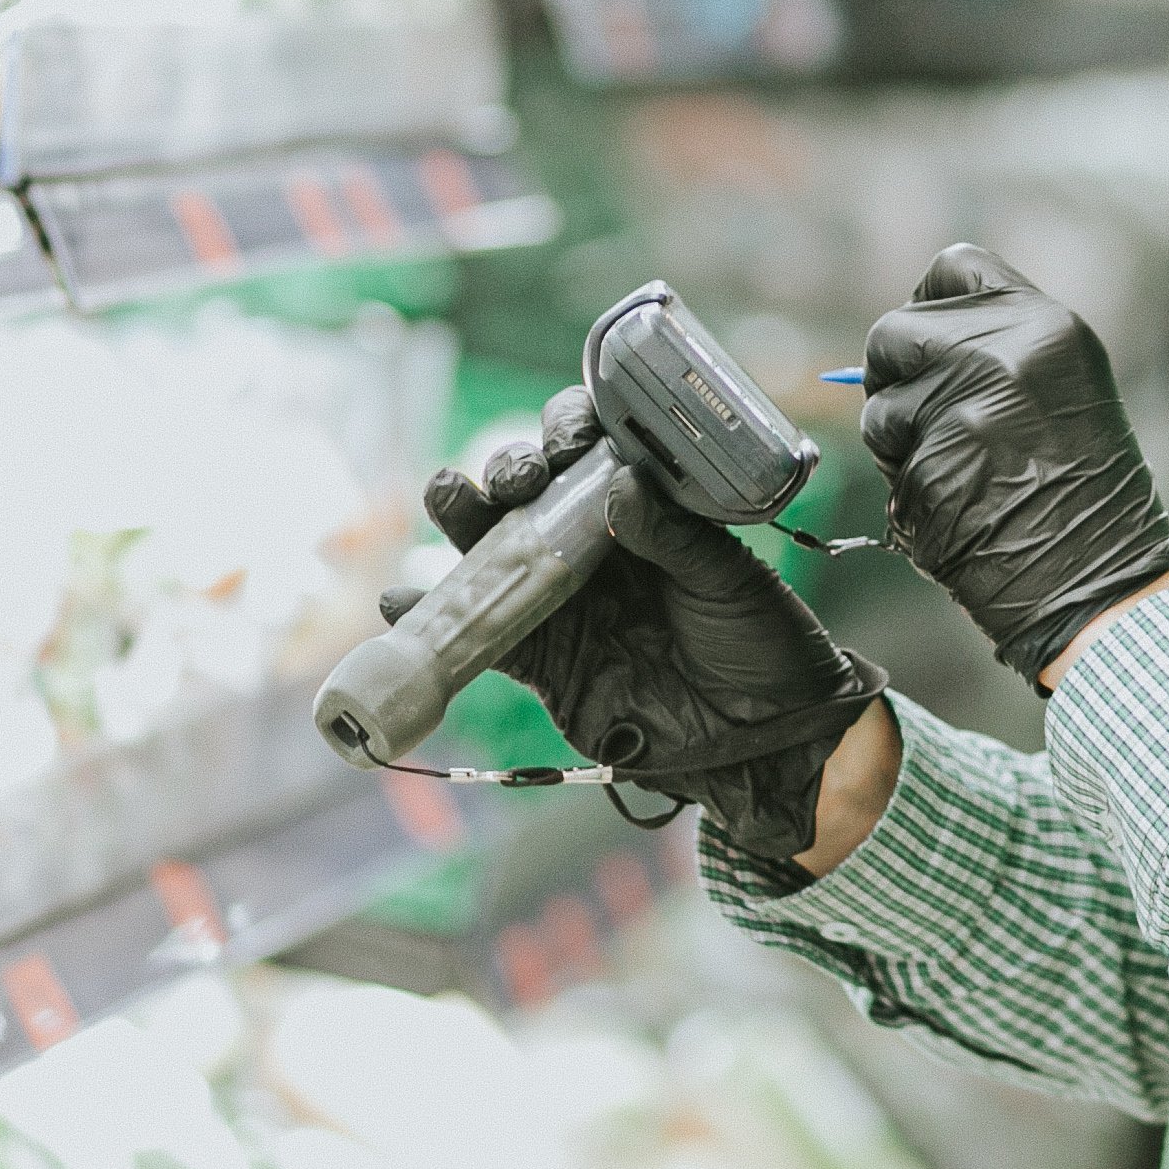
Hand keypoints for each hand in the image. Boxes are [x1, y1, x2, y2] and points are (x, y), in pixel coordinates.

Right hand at [386, 387, 887, 860]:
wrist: (766, 739)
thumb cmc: (762, 643)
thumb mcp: (728, 578)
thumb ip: (672, 534)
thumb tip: (617, 485)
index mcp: (645, 509)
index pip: (593, 450)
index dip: (569, 429)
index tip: (568, 437)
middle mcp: (595, 546)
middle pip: (533, 490)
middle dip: (512, 469)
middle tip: (516, 478)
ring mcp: (564, 602)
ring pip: (496, 550)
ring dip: (463, 519)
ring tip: (447, 496)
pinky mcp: (544, 661)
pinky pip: (482, 633)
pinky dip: (435, 614)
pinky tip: (403, 600)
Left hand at [858, 243, 1168, 686]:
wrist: (1102, 579)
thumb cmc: (1082, 490)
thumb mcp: (1061, 388)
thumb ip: (997, 347)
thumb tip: (913, 339)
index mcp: (1047, 325)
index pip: (953, 266)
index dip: (927, 304)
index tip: (928, 343)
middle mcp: (1004, 351)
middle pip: (895, 327)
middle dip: (896, 373)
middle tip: (932, 418)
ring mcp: (965, 404)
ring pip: (878, 397)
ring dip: (895, 433)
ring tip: (956, 465)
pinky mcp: (932, 459)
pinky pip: (883, 451)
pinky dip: (903, 477)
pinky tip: (951, 498)